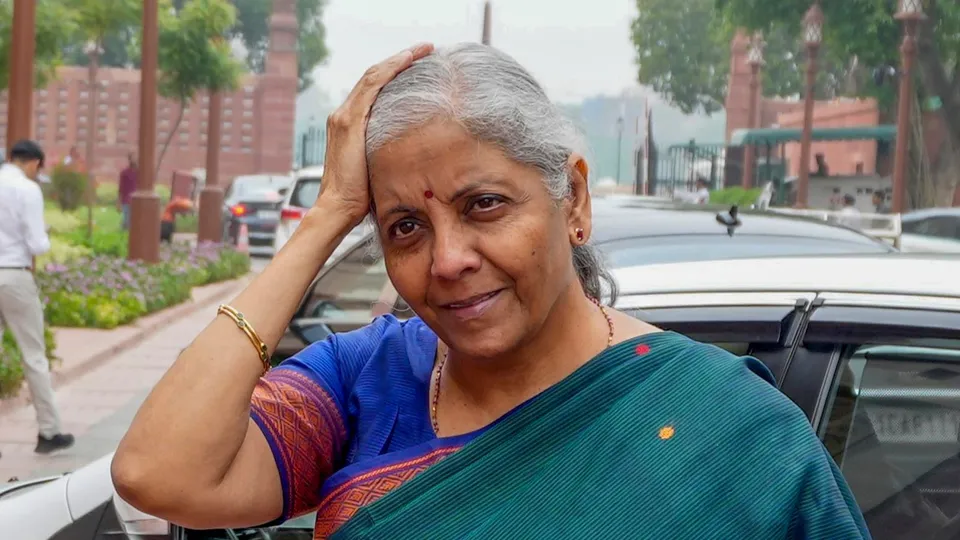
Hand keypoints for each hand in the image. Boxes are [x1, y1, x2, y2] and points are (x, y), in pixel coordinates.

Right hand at [316, 42, 433, 225]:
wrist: (338, 208)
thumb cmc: (360, 196)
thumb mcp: (377, 166)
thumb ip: (387, 151)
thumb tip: (413, 152)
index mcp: (348, 125)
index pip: (373, 89)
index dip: (394, 73)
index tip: (418, 64)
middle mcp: (343, 115)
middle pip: (373, 76)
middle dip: (400, 60)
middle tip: (424, 49)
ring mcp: (344, 116)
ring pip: (373, 76)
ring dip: (398, 59)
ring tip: (421, 50)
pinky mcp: (350, 122)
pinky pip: (372, 85)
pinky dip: (390, 70)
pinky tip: (407, 61)